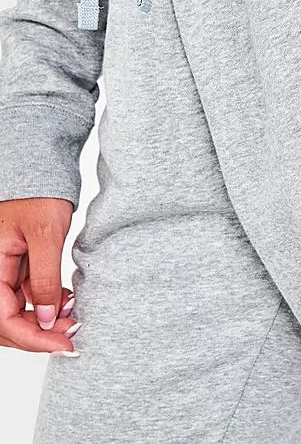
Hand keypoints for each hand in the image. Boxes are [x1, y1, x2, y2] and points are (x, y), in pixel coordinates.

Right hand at [0, 198, 79, 355]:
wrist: (43, 175)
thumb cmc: (39, 196)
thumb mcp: (46, 236)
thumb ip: (43, 278)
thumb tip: (45, 319)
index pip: (2, 319)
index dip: (32, 338)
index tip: (63, 344)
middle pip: (5, 322)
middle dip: (39, 334)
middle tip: (72, 334)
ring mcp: (1, 273)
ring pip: (16, 312)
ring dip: (44, 322)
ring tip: (73, 318)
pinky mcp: (15, 269)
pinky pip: (25, 297)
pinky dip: (45, 305)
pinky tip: (67, 302)